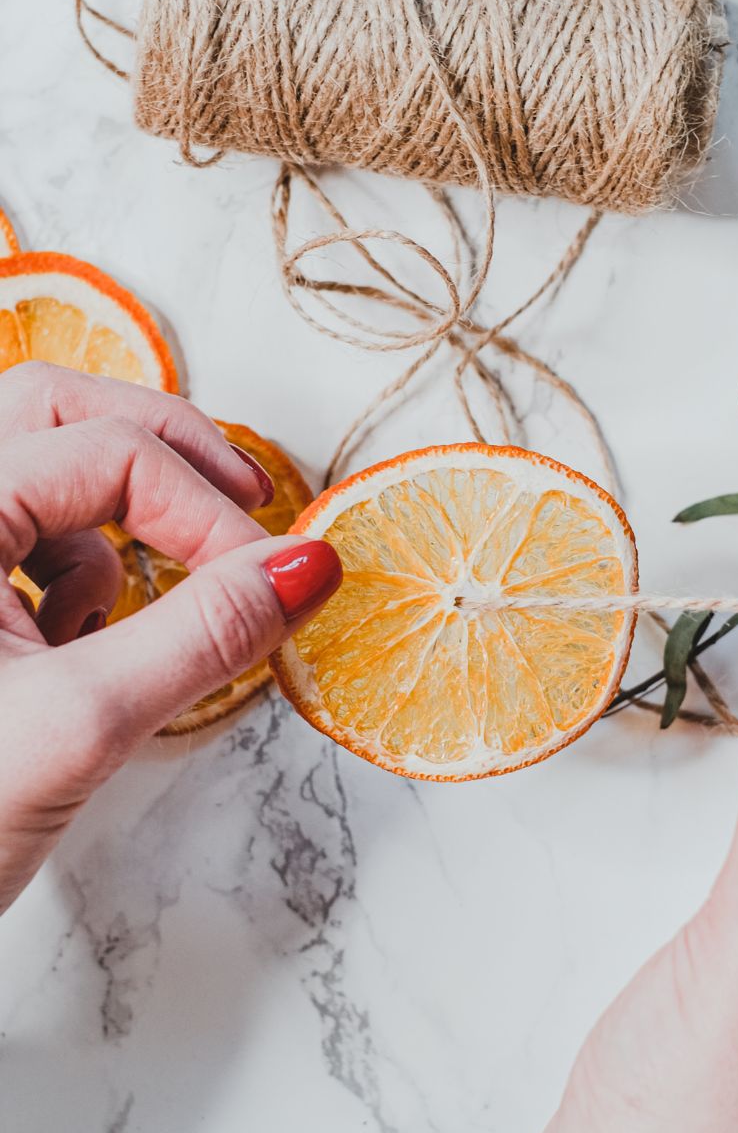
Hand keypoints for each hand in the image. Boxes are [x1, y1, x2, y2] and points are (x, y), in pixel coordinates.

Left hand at [0, 362, 340, 914]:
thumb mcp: (78, 724)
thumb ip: (205, 634)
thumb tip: (313, 565)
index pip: (109, 456)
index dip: (206, 515)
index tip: (274, 588)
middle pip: (60, 408)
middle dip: (164, 448)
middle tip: (244, 502)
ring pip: (39, 463)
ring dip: (113, 513)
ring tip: (129, 609)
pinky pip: (17, 532)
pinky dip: (72, 565)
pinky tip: (78, 643)